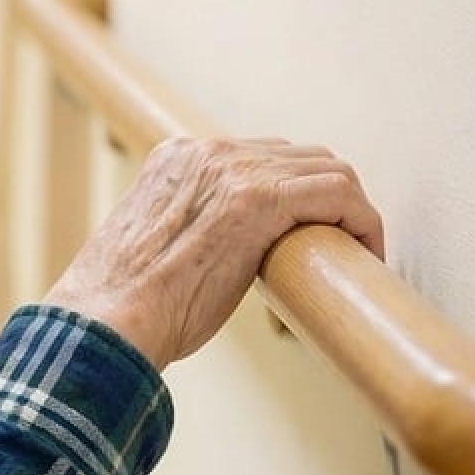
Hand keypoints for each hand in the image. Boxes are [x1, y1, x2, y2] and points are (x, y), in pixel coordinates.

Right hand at [42, 137, 385, 367]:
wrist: (108, 321)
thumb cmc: (127, 306)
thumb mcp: (156, 245)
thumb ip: (189, 228)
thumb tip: (227, 253)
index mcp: (177, 158)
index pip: (261, 157)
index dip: (296, 196)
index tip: (307, 236)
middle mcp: (206, 152)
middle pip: (301, 156)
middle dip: (329, 200)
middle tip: (339, 248)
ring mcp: (233, 171)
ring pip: (328, 169)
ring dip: (351, 211)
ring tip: (356, 256)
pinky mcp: (260, 200)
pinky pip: (338, 193)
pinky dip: (363, 222)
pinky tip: (365, 255)